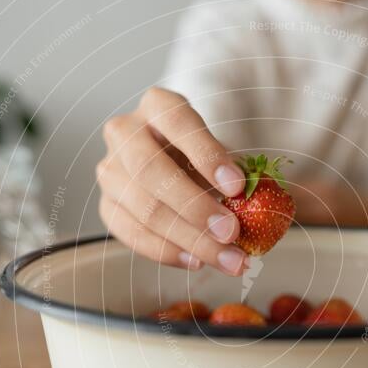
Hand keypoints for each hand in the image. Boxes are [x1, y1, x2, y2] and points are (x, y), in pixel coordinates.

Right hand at [97, 88, 247, 274]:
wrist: (172, 163)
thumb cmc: (203, 156)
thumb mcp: (221, 154)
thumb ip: (235, 175)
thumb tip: (261, 207)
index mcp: (158, 106)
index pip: (178, 122)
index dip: (207, 154)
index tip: (238, 185)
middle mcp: (125, 132)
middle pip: (151, 170)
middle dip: (194, 207)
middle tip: (232, 233)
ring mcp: (110, 170)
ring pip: (142, 208)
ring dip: (189, 239)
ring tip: (227, 259)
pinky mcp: (107, 205)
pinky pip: (131, 234)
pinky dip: (167, 252)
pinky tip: (197, 261)